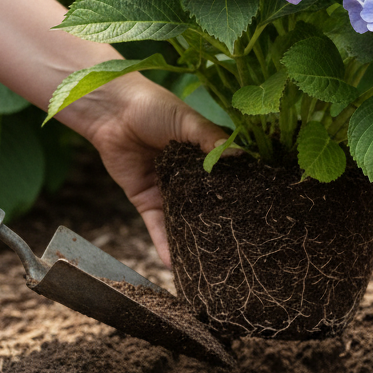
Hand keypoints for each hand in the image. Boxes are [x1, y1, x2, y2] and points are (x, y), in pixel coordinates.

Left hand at [85, 75, 226, 265]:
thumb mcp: (188, 122)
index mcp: (205, 153)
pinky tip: (175, 263)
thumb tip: (242, 157)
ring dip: (193, 239)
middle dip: (220, 224)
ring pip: (183, 219)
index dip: (241, 194)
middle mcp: (190, 175)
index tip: (261, 214)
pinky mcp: (146, 200)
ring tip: (211, 264)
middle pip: (207, 204)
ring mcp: (168, 189)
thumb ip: (212, 141)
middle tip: (240, 248)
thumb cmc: (154, 107)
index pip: (228, 178)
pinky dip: (164, 244)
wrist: (111, 111)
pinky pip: (157, 226)